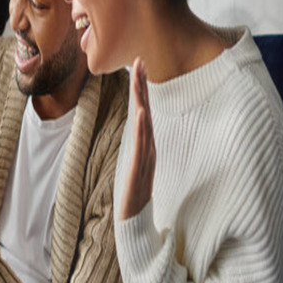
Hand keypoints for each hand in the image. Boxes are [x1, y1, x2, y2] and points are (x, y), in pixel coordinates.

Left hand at [120, 58, 155, 220]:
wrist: (135, 221)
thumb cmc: (136, 195)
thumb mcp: (135, 165)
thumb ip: (137, 149)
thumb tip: (136, 133)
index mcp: (145, 145)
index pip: (142, 111)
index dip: (141, 90)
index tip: (138, 67)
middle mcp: (147, 147)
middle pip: (144, 111)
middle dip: (141, 87)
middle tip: (139, 61)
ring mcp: (144, 158)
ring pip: (144, 124)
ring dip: (142, 100)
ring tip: (139, 78)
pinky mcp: (138, 170)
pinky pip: (142, 145)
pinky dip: (143, 128)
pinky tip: (142, 113)